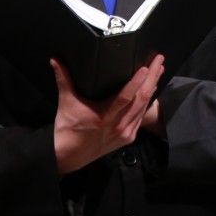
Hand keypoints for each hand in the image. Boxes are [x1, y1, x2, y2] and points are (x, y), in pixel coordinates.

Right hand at [52, 53, 164, 174]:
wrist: (68, 156)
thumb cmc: (68, 128)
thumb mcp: (66, 102)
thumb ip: (63, 79)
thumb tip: (55, 60)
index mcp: (105, 116)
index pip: (126, 96)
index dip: (137, 81)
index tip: (146, 67)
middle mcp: (118, 125)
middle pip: (141, 99)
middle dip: (153, 78)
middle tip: (159, 60)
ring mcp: (125, 133)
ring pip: (144, 108)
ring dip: (153, 88)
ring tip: (158, 71)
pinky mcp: (128, 138)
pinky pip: (141, 117)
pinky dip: (147, 103)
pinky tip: (151, 91)